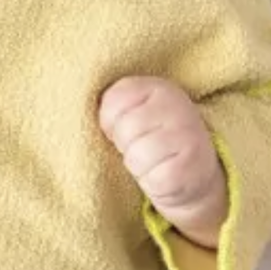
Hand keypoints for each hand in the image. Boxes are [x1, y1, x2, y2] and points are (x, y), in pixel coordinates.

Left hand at [99, 76, 227, 245]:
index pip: (113, 101)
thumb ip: (114, 103)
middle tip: (142, 147)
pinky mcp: (189, 169)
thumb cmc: (153, 140)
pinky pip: (150, 178)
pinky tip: (162, 175)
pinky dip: (150, 182)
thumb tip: (75, 110)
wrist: (195, 177)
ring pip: (134, 154)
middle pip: (123, 129)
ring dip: (136, 164)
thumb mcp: (137, 111)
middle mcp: (178, 107)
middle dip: (124, 144)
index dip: (110, 122)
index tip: (124, 128)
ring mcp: (188, 137)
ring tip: (152, 161)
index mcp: (160, 87)